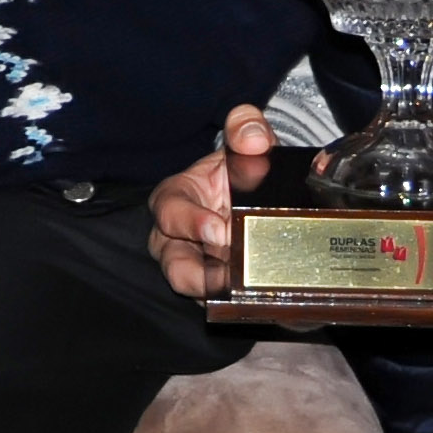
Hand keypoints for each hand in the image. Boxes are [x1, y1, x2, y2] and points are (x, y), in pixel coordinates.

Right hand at [148, 104, 275, 297]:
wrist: (265, 197)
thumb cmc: (243, 170)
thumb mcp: (246, 143)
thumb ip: (246, 129)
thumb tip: (253, 139)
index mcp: (178, 197)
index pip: (168, 210)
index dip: (188, 222)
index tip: (217, 230)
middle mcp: (178, 237)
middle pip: (172, 262)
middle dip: (196, 274)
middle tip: (229, 273)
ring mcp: (197, 266)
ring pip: (192, 288)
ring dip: (215, 293)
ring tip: (242, 294)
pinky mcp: (218, 288)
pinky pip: (221, 302)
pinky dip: (238, 303)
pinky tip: (260, 301)